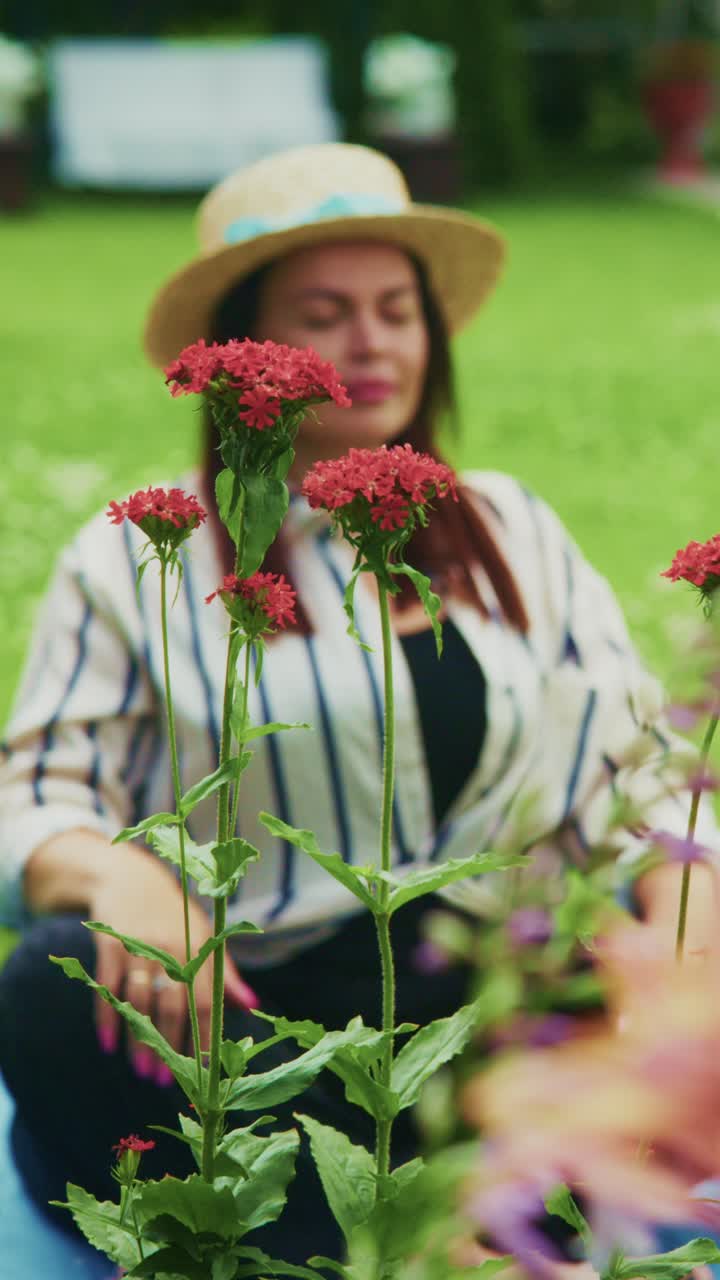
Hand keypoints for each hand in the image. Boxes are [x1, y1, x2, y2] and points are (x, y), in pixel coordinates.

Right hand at [91, 844, 257, 1084]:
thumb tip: (252, 1006)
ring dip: (139, 1040)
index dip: (206, 1037)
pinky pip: (108, 986)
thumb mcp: (204, 936)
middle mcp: (172, 948)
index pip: (207, 1001)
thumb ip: (224, 973)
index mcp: (200, 950)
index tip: (204, 1072)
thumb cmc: (174, 915)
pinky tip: (109, 1043)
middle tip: (165, 1082)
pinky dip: (107, 1016)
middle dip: (170, 1046)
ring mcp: (140, 945)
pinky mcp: (111, 943)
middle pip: (173, 1005)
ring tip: (141, 1071)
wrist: (130, 877)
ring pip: (140, 1001)